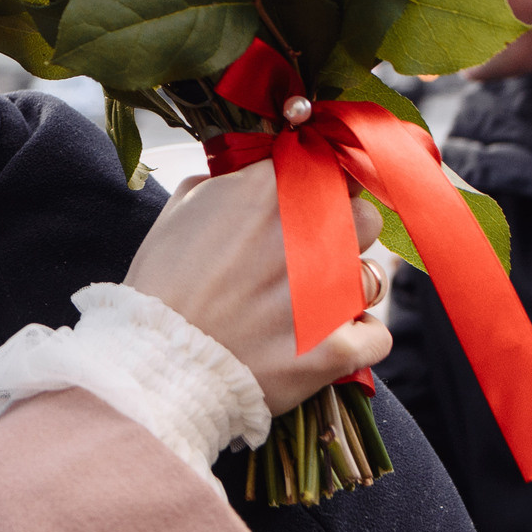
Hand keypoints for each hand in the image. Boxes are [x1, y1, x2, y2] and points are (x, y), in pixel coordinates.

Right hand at [121, 162, 390, 416]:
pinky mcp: (336, 347)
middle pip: (366, 217)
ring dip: (346, 291)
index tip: (308, 207)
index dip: (322, 191)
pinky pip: (378, 336)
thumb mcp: (179, 211)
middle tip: (312, 260)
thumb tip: (253, 175)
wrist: (153, 362)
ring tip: (308, 309)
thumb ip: (225, 182)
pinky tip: (326, 342)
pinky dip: (356, 341)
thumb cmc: (159, 286)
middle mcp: (310, 234)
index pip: (329, 169)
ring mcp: (329, 293)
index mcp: (270, 192)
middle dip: (345, 236)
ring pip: (373, 278)